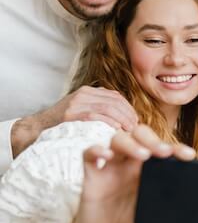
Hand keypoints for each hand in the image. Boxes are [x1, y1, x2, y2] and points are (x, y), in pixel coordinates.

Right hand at [12, 86, 137, 157]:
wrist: (37, 128)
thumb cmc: (64, 123)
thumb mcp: (82, 110)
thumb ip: (100, 108)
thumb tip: (126, 115)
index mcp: (88, 92)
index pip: (116, 97)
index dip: (128, 108)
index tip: (135, 120)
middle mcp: (83, 94)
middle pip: (114, 101)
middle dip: (128, 114)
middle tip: (135, 127)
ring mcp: (76, 103)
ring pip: (108, 107)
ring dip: (122, 119)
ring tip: (129, 130)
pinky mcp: (70, 114)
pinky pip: (95, 116)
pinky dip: (108, 122)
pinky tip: (116, 129)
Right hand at [69, 124, 194, 222]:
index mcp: (151, 173)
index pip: (165, 152)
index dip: (177, 149)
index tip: (189, 156)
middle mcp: (132, 165)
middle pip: (142, 137)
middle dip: (154, 140)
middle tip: (164, 153)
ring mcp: (111, 167)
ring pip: (119, 139)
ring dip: (132, 143)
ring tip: (143, 155)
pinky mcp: (91, 174)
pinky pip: (89, 154)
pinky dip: (96, 150)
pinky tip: (106, 155)